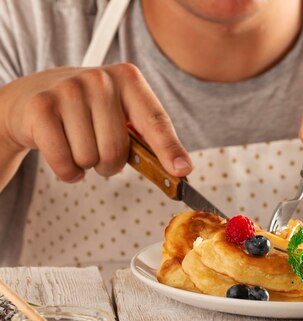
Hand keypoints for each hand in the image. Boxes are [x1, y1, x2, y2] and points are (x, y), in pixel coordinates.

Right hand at [0, 64, 191, 181]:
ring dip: (86, 166)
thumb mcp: (121, 114)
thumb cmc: (88, 112)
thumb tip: (180, 169)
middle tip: (99, 151)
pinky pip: (64, 163)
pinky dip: (67, 171)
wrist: (33, 97)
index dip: (169, 148)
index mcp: (129, 79)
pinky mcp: (41, 107)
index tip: (182, 170)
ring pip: (89, 159)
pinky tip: (63, 153)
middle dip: (110, 164)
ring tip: (78, 145)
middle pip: (116, 150)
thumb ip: (149, 139)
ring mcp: (68, 90)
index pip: (155, 121)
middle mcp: (100, 80)